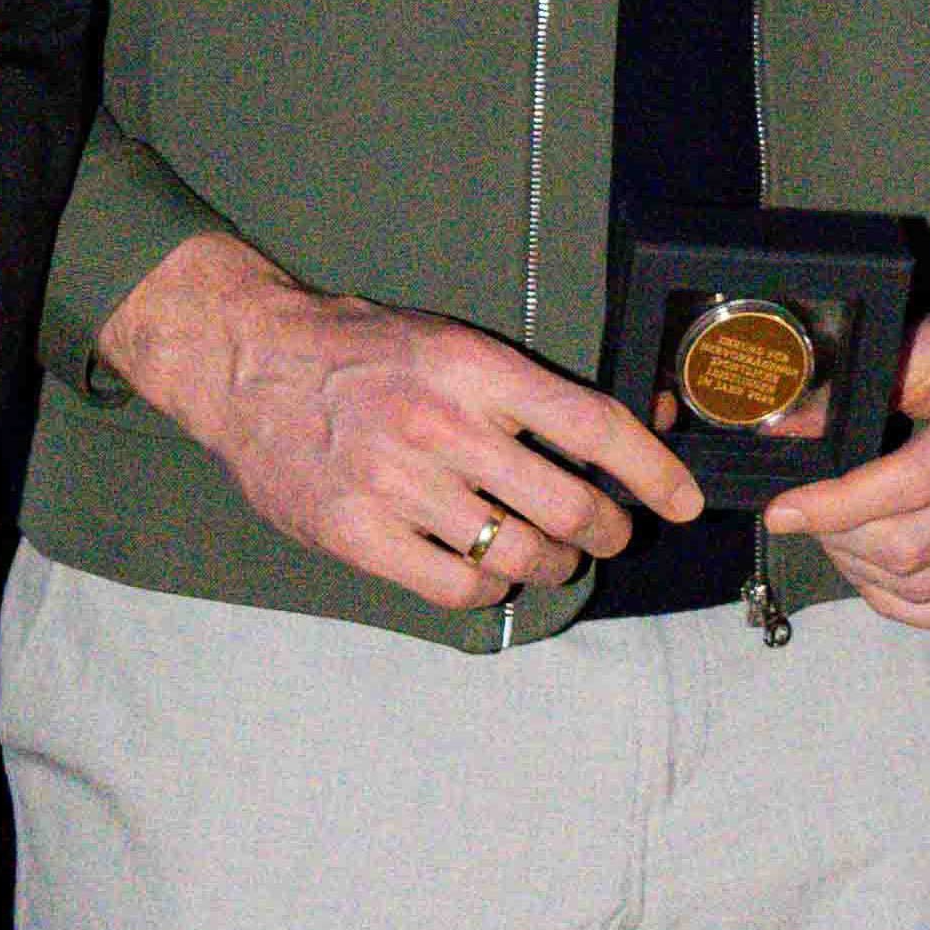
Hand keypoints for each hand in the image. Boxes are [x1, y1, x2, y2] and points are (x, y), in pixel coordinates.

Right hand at [108, 231, 698, 608]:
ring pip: (520, 554)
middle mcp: (443, 425)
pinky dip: (490, 587)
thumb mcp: (449, 341)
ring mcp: (399, 485)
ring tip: (553, 558)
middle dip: (608, 531)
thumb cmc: (359, 351)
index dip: (652, 472)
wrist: (247, 365)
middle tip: (610, 535)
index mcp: (475, 368)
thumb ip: (525, 387)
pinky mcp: (359, 535)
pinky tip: (489, 571)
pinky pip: (458, 585)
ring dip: (554, 566)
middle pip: (568, 505)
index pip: (592, 425)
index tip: (682, 501)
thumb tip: (628, 425)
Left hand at [760, 275, 929, 631]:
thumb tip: (785, 428)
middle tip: (808, 520)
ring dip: (866, 575)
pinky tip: (878, 579)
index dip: (834, 506)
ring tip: (838, 542)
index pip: (907, 484)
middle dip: (840, 542)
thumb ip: (859, 389)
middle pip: (913, 547)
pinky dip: (910, 607)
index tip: (785, 510)